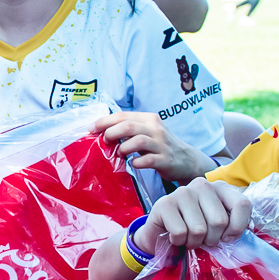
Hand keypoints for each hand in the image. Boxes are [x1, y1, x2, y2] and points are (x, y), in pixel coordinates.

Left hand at [93, 107, 211, 182]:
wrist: (186, 160)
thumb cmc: (160, 146)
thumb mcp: (147, 132)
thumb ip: (129, 130)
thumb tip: (102, 131)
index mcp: (149, 119)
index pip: (123, 116)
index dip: (104, 122)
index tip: (92, 129)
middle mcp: (155, 129)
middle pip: (128, 126)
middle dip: (111, 133)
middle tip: (105, 142)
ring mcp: (161, 144)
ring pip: (138, 141)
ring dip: (123, 148)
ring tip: (119, 153)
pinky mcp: (165, 160)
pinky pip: (148, 160)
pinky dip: (136, 162)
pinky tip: (132, 164)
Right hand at [140, 178, 250, 255]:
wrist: (160, 234)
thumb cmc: (193, 230)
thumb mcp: (217, 226)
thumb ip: (233, 225)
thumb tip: (246, 237)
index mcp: (220, 187)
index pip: (242, 204)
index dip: (237, 227)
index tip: (227, 237)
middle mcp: (202, 184)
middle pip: (219, 221)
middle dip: (212, 239)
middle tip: (203, 239)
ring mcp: (182, 192)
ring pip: (199, 229)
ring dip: (194, 242)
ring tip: (188, 238)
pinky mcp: (164, 203)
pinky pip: (180, 232)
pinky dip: (178, 242)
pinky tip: (174, 236)